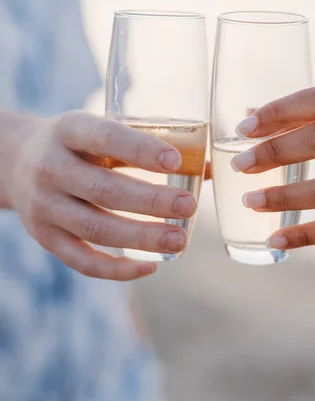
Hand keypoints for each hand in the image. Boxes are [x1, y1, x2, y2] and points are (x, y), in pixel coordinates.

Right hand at [6, 111, 196, 279]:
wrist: (18, 161)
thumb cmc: (79, 144)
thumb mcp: (102, 131)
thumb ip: (149, 147)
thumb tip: (210, 168)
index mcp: (68, 130)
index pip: (104, 138)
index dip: (140, 150)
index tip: (176, 160)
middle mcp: (50, 167)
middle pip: (104, 190)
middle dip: (151, 202)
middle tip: (190, 207)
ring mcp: (44, 206)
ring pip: (96, 229)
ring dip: (142, 239)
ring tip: (180, 240)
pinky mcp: (45, 238)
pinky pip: (82, 261)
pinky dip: (118, 270)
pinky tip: (151, 266)